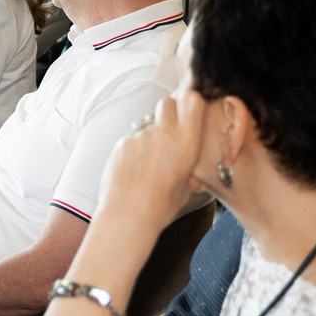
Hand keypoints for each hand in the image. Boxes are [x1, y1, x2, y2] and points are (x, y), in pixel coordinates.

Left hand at [93, 90, 212, 241]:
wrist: (128, 216)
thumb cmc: (161, 206)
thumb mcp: (187, 189)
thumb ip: (190, 172)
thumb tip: (194, 173)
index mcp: (187, 143)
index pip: (192, 100)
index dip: (191, 103)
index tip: (189, 113)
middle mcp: (164, 134)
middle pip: (167, 102)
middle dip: (168, 112)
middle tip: (168, 133)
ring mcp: (140, 136)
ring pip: (147, 123)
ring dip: (150, 135)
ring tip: (148, 161)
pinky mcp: (122, 143)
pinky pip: (131, 138)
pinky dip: (134, 149)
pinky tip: (133, 169)